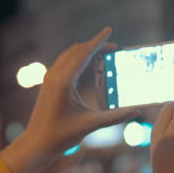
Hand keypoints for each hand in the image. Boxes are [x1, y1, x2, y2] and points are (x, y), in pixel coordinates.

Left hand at [0, 27, 139, 172]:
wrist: (37, 143)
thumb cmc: (61, 135)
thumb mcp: (90, 124)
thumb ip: (115, 116)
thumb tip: (136, 111)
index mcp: (64, 81)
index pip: (84, 54)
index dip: (98, 41)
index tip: (109, 29)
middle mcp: (54, 75)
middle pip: (76, 51)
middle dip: (94, 45)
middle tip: (113, 46)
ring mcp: (49, 79)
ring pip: (68, 55)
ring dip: (84, 51)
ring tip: (101, 52)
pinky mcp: (47, 84)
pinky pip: (63, 63)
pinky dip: (76, 58)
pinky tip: (84, 64)